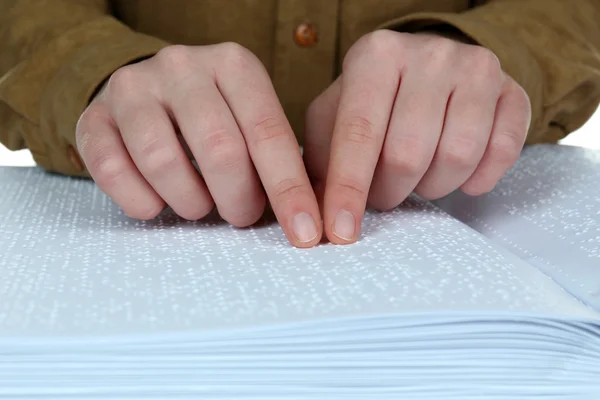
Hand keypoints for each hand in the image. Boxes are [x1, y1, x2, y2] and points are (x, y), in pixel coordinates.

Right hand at [76, 43, 321, 246]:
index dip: (289, 190)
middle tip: (240, 215)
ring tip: (198, 205)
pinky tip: (157, 203)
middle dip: (237, 199)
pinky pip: (113, 171)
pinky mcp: (93, 115)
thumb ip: (273, 158)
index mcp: (233, 65)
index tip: (306, 234)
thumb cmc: (213, 118)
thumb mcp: (248, 120)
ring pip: (163, 162)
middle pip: (219, 150)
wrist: (147, 92)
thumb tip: (305, 218)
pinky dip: (141, 202)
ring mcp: (133, 87)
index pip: (268, 133)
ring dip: (189, 202)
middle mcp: (182, 66)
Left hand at [304, 30, 530, 243]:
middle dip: (389, 191)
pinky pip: (503, 151)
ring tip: (417, 178)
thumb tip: (312, 216)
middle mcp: (428, 54)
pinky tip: (460, 177)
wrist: (429, 68)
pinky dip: (479, 179)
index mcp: (375, 55)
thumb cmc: (374, 101)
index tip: (340, 232)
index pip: (359, 133)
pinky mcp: (513, 90)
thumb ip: (319, 162)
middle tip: (383, 192)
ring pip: (457, 156)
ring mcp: (476, 69)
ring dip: (432, 186)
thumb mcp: (332, 118)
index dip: (348, 189)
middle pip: (408, 153)